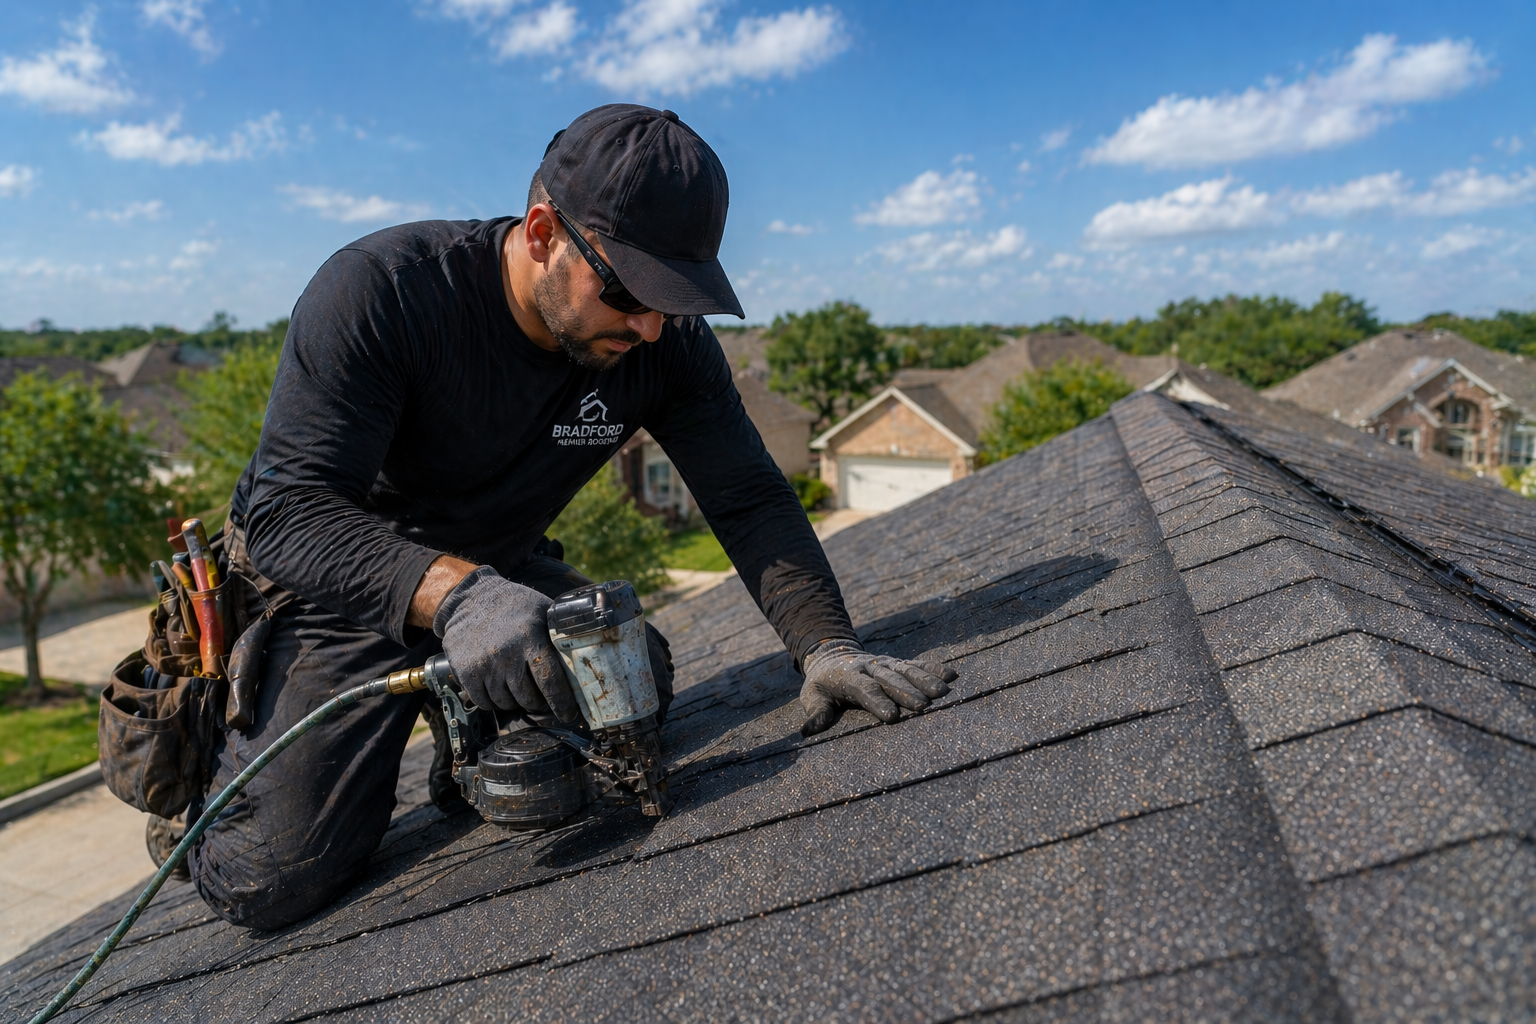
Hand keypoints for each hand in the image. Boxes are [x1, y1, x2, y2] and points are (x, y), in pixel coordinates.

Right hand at [433, 566, 577, 721]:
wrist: (470, 599)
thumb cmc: (514, 605)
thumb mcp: (543, 610)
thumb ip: (561, 634)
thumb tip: (590, 655)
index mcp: (530, 637)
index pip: (550, 681)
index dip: (561, 702)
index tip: (569, 714)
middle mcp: (506, 654)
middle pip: (528, 698)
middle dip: (538, 703)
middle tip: (541, 698)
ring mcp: (483, 665)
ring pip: (506, 703)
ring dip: (515, 702)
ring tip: (518, 687)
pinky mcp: (465, 673)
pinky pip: (484, 703)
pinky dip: (494, 701)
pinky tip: (499, 687)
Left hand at [799, 639, 956, 736]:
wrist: (832, 654)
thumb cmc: (823, 683)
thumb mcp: (812, 695)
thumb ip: (816, 712)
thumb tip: (807, 731)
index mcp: (849, 677)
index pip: (865, 689)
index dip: (878, 702)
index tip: (892, 716)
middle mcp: (870, 668)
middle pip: (890, 680)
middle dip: (907, 692)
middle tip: (923, 707)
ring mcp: (886, 664)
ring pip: (907, 671)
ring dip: (925, 681)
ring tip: (942, 693)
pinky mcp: (897, 663)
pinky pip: (917, 665)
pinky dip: (934, 668)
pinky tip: (951, 675)